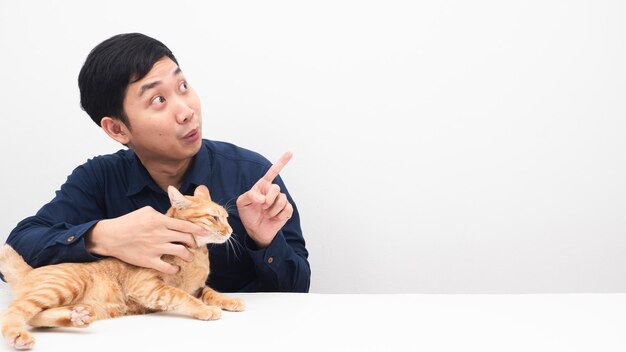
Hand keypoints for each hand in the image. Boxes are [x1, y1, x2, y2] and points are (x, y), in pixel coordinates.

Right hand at [86, 206, 208, 273]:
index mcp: (160, 220)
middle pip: (186, 239)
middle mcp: (160, 234)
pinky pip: (168, 267)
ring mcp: (155, 248)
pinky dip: (175, 268)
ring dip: (188, 256)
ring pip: (181, 253)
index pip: (185, 225)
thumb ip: (163, 215)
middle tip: (195, 245)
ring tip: (189, 257)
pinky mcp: (149, 260)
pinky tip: (176, 267)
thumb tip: (176, 218)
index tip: (207, 233)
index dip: (198, 230)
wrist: (110, 237)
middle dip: (194, 243)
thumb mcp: (146, 211)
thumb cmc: (128, 222)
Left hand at [236, 152, 293, 247]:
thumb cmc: (248, 214)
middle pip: (276, 188)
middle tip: (262, 206)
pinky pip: (287, 210)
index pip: (273, 172)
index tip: (290, 153)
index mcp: (263, 186)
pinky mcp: (286, 211)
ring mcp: (281, 201)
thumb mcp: (242, 203)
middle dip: (269, 199)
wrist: (255, 230)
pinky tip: (274, 218)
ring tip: (266, 214)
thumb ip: (249, 195)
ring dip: (272, 210)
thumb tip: (262, 198)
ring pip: (282, 200)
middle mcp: (273, 192)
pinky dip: (278, 216)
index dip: (281, 162)